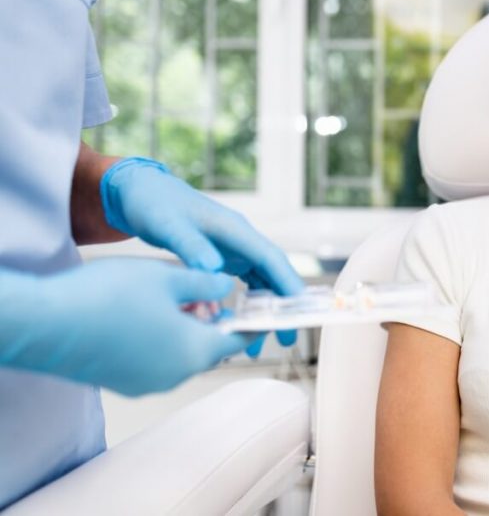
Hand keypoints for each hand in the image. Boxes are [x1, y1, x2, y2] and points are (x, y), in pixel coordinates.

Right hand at [0, 259, 248, 395]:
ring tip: (170, 294)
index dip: (253, 320)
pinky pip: (155, 359)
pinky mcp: (122, 381)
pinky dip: (161, 337)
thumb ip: (207, 282)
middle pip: (210, 346)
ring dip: (185, 326)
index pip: (239, 339)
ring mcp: (146, 382)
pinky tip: (144, 311)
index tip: (262, 308)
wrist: (44, 323)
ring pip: (181, 352)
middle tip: (205, 290)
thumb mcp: (169, 276)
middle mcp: (175, 374)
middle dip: (213, 318)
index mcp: (195, 351)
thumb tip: (226, 285)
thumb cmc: (107, 297)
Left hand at [101, 158, 302, 353]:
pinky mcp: (226, 258)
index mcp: (234, 230)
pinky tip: (239, 327)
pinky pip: (246, 285)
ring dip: (265, 311)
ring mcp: (235, 250)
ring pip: (262, 283)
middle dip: (283, 306)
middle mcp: (241, 240)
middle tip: (287, 339)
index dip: (286, 283)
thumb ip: (191, 246)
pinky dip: (247, 306)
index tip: (298, 310)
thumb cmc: (155, 204)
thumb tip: (213, 269)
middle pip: (273, 274)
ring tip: (260, 344)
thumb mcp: (168, 224)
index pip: (270, 258)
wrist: (141, 192)